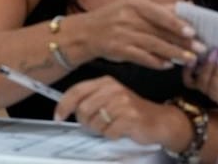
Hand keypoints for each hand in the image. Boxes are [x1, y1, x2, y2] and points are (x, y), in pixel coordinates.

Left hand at [54, 76, 190, 148]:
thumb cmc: (130, 111)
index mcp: (105, 82)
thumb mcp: (109, 99)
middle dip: (86, 122)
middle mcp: (113, 89)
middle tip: (96, 125)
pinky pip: (109, 132)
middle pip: (83, 110)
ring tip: (112, 126)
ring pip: (95, 123)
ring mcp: (122, 103)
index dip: (64, 105)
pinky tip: (121, 130)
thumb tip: (64, 108)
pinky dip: (112, 135)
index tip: (58, 116)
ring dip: (100, 130)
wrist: (159, 120)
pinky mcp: (130, 117)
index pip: (76, 91)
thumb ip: (89, 99)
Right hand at [78, 0, 203, 69]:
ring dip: (174, 54)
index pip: (160, 13)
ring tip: (190, 60)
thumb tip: (185, 11)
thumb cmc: (113, 18)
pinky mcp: (119, 50)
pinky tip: (168, 65)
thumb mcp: (131, 7)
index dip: (178, 23)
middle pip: (161, 31)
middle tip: (201, 49)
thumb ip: (156, 10)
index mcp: (134, 2)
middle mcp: (128, 17)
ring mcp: (122, 34)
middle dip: (182, 42)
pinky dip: (157, 62)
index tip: (193, 32)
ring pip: (154, 45)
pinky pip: (143, 57)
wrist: (85, 33)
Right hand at [183, 45, 217, 110]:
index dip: (187, 71)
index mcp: (213, 80)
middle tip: (213, 53)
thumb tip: (198, 55)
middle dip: (205, 67)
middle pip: (199, 85)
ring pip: (210, 88)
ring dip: (216, 69)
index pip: (191, 82)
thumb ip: (216, 54)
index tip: (189, 57)